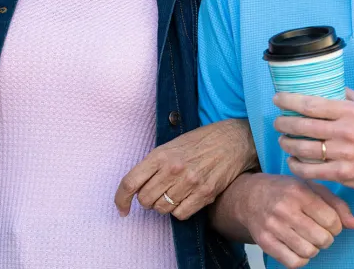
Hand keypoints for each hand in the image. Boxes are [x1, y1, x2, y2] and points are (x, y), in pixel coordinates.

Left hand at [115, 120, 257, 219]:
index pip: (131, 182)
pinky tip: (184, 199)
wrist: (232, 140)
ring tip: (172, 194)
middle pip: (145, 200)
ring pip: (162, 209)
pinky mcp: (205, 193)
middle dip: (146, 201)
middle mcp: (173, 169)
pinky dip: (179, 211)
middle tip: (155, 193)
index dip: (121, 199)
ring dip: (163, 206)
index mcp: (160, 155)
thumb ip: (154, 164)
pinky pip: (181, 214)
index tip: (121, 208)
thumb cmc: (199, 141)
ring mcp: (190, 182)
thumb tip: (137, 186)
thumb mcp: (171, 145)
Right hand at [236, 173, 353, 268]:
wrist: (249, 197)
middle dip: (326, 238)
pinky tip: (297, 246)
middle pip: (322, 239)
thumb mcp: (311, 188)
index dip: (336, 225)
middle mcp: (284, 209)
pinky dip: (300, 259)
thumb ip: (336, 204)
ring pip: (309, 252)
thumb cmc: (285, 191)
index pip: (331, 221)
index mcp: (298, 193)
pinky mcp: (264, 242)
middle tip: (318, 231)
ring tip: (307, 238)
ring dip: (313, 248)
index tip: (329, 223)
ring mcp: (272, 227)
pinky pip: (294, 262)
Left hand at [274, 89, 353, 191]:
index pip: (310, 104)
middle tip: (277, 122)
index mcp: (350, 111)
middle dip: (282, 123)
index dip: (288, 101)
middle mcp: (345, 131)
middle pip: (301, 125)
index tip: (277, 99)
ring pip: (302, 148)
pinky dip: (296, 166)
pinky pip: (311, 171)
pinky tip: (292, 160)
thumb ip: (348, 95)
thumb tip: (326, 83)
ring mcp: (344, 154)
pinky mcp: (344, 174)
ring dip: (286, 144)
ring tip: (283, 140)